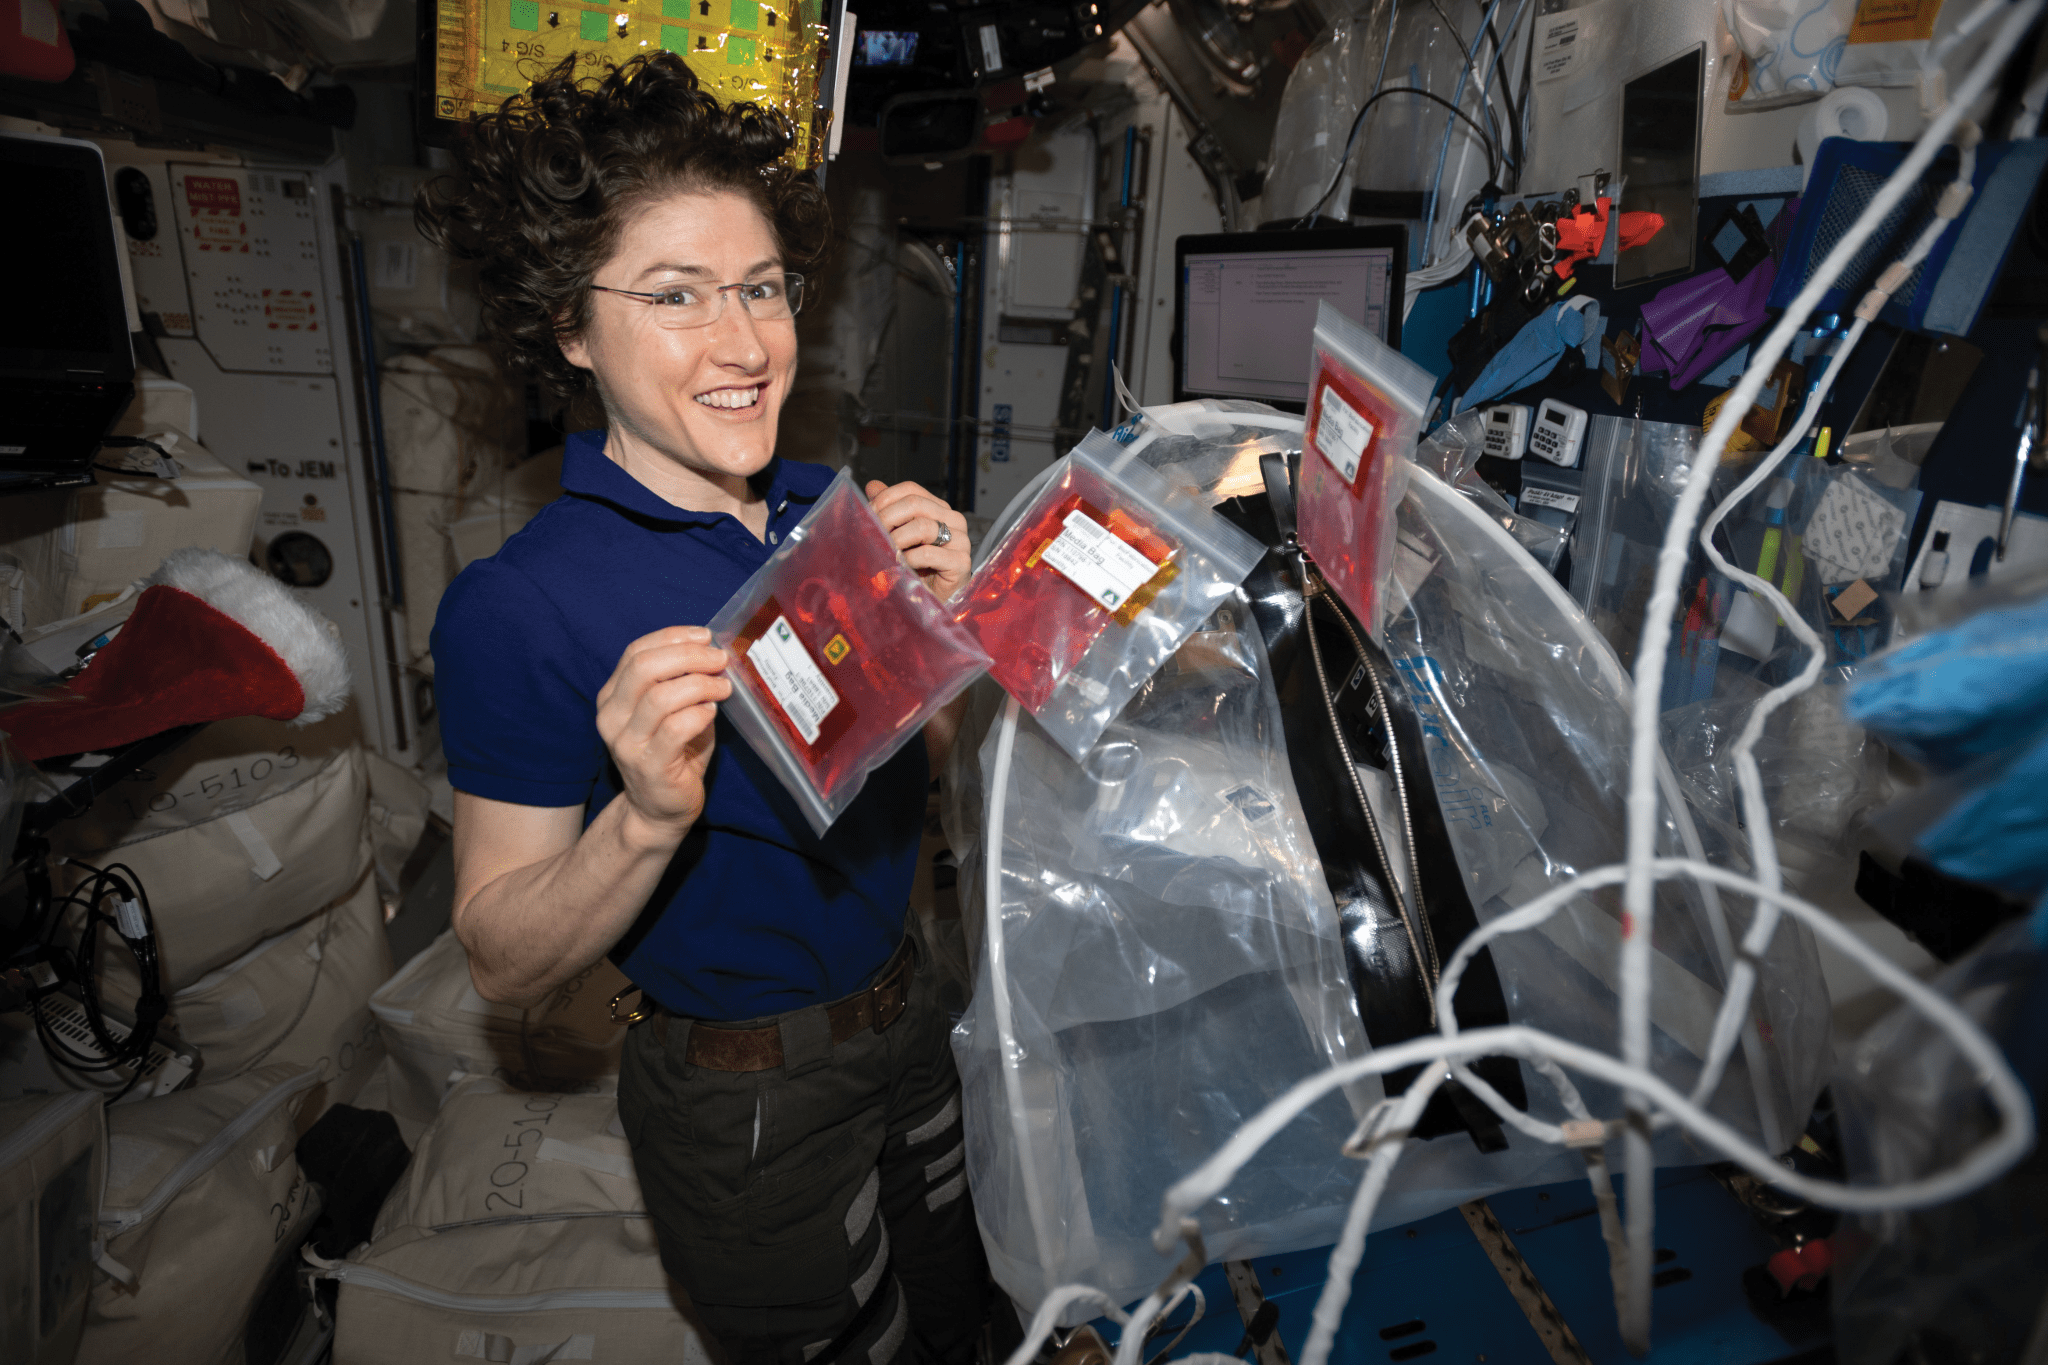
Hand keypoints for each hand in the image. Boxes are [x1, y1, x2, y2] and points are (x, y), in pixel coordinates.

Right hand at [594, 626, 731, 843]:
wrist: (659, 809)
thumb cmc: (672, 753)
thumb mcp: (670, 710)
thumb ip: (680, 681)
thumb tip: (713, 652)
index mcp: (612, 697)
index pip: (635, 652)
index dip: (672, 638)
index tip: (705, 636)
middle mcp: (611, 717)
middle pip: (645, 668)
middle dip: (689, 656)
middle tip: (720, 659)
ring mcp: (627, 743)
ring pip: (661, 696)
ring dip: (700, 685)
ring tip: (723, 688)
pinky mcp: (649, 766)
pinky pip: (676, 728)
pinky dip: (700, 714)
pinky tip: (712, 713)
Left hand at [867, 479, 972, 601]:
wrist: (933, 601)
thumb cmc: (917, 569)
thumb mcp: (900, 536)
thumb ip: (889, 510)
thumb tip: (872, 486)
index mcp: (938, 509)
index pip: (910, 489)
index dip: (885, 499)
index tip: (867, 515)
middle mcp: (953, 520)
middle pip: (915, 504)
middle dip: (887, 518)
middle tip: (872, 534)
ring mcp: (960, 540)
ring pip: (923, 526)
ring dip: (896, 540)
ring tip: (885, 552)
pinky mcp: (961, 563)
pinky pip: (928, 554)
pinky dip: (908, 559)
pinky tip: (900, 565)